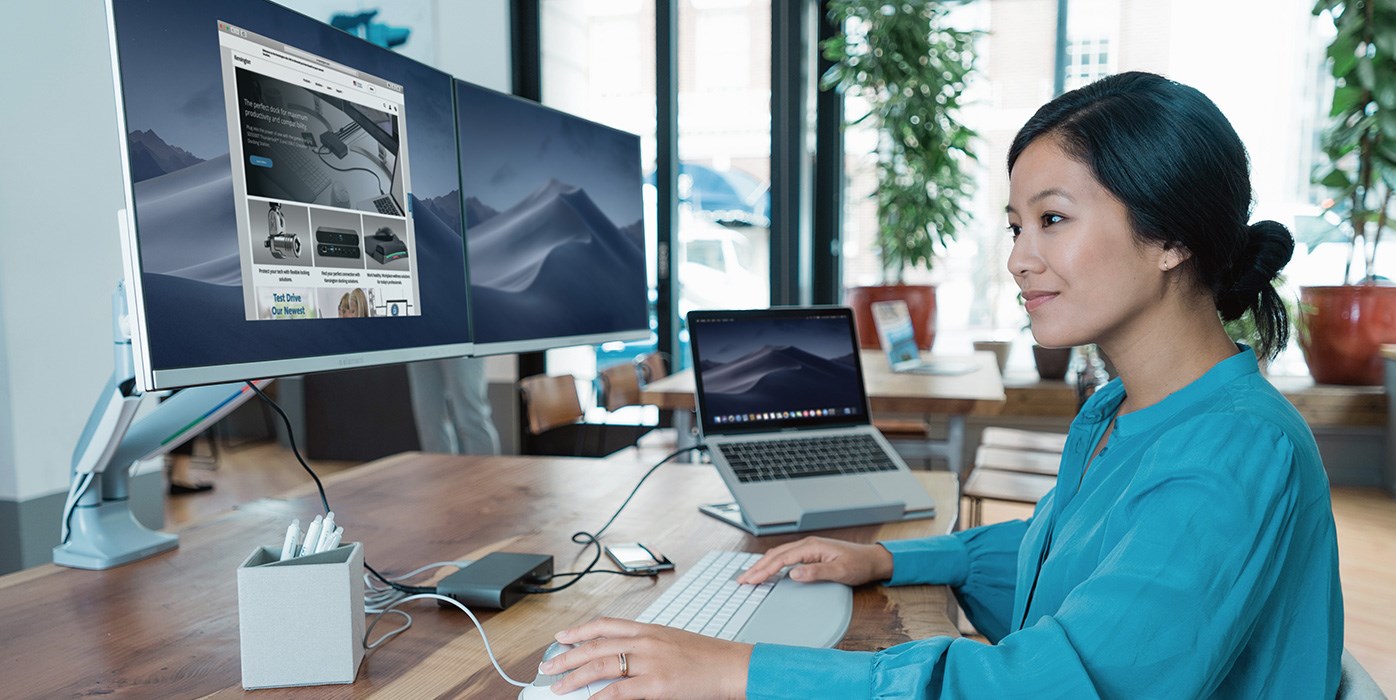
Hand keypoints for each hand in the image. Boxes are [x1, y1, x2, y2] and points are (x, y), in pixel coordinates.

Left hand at [541, 618, 750, 698]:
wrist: (732, 665)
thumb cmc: (707, 656)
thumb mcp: (672, 642)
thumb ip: (647, 646)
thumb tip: (622, 655)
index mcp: (649, 629)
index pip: (605, 625)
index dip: (579, 631)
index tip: (561, 637)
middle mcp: (646, 641)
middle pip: (596, 645)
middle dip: (567, 656)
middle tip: (548, 666)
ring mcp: (651, 662)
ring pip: (601, 665)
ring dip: (575, 676)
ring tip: (558, 686)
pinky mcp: (657, 684)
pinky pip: (619, 690)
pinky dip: (599, 696)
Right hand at [736, 536, 892, 585]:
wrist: (872, 559)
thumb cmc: (859, 565)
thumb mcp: (840, 572)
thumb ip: (816, 572)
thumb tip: (793, 574)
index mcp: (811, 547)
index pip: (781, 559)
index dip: (764, 570)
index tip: (750, 579)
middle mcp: (807, 544)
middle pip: (775, 555)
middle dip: (757, 567)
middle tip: (741, 580)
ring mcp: (808, 548)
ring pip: (779, 555)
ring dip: (763, 565)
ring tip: (749, 576)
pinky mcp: (810, 553)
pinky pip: (786, 557)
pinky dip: (773, 563)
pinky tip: (767, 570)